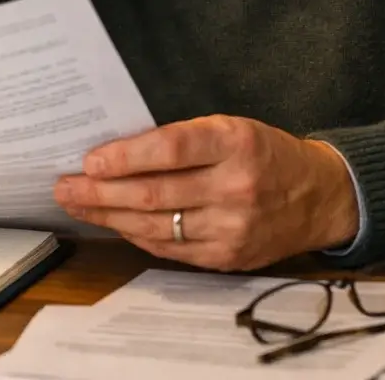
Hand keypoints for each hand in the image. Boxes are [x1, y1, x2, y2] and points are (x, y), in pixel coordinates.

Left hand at [52, 114, 359, 271]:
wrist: (320, 196)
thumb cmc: (265, 152)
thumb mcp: (232, 128)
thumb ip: (183, 139)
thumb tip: (119, 151)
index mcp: (236, 143)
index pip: (172, 150)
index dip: (126, 156)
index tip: (90, 160)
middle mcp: (235, 187)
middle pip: (155, 194)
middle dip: (101, 192)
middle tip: (65, 187)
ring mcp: (232, 228)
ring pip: (157, 226)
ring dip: (110, 216)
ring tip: (78, 205)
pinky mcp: (228, 257)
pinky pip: (171, 249)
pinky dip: (138, 235)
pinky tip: (115, 223)